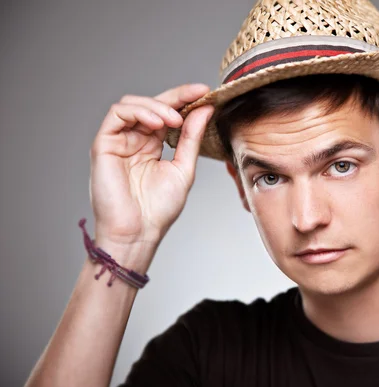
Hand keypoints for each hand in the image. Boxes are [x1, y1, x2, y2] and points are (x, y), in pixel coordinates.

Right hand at [89, 83, 213, 246]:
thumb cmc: (158, 209)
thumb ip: (191, 138)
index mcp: (152, 145)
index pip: (167, 113)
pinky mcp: (104, 144)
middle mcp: (134, 139)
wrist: (139, 232)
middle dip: (176, 96)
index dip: (185, 99)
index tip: (205, 92)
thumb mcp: (183, 168)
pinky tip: (158, 122)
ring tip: (176, 119)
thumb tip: (204, 109)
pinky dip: (139, 111)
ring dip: (158, 106)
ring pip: (133, 104)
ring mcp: (118, 141)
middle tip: (197, 94)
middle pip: (152, 104)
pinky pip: (118, 114)